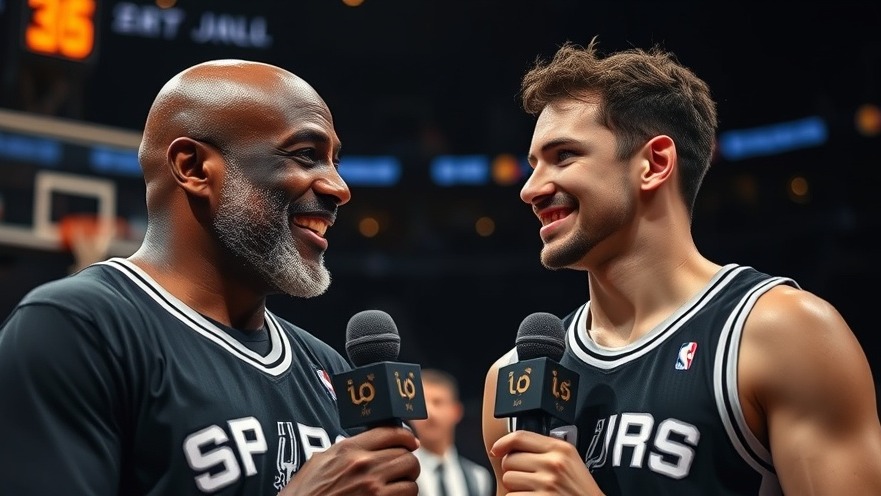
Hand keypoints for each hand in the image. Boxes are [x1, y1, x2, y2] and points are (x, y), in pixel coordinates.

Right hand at [280, 425, 419, 495]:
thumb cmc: (304, 493)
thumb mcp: (319, 463)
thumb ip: (345, 450)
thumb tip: (367, 442)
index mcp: (348, 450)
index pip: (389, 432)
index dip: (405, 436)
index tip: (410, 442)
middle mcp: (363, 465)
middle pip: (405, 455)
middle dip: (407, 462)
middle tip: (402, 469)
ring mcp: (373, 487)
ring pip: (410, 477)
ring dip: (407, 482)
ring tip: (398, 485)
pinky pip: (407, 495)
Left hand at [491, 430, 603, 494]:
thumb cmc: (580, 489)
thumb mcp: (570, 460)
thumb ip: (546, 450)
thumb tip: (511, 448)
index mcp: (560, 449)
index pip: (520, 437)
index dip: (503, 443)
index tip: (496, 449)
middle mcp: (553, 464)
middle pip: (509, 460)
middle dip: (513, 470)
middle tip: (528, 478)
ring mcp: (546, 483)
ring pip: (508, 480)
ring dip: (515, 488)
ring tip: (533, 490)